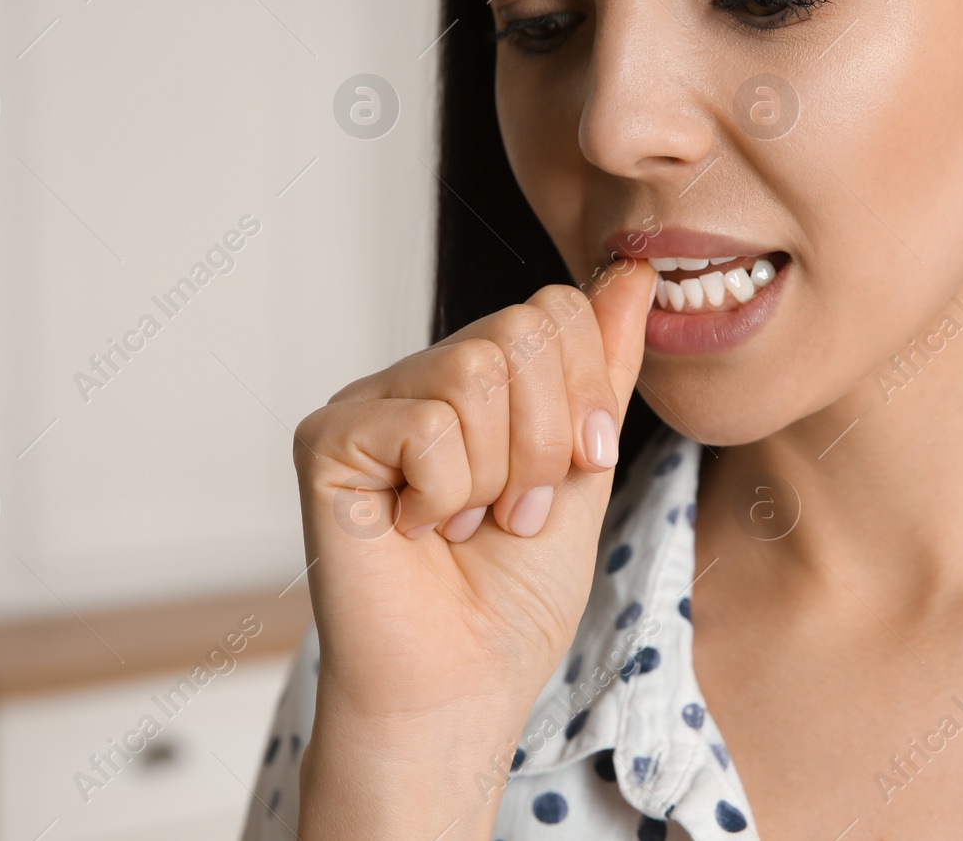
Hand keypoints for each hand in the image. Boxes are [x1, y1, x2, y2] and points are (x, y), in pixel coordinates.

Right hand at [292, 258, 655, 835]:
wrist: (459, 689)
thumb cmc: (513, 598)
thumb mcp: (584, 471)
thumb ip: (603, 371)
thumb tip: (634, 272)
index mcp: (480, 381)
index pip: (555, 308)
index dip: (588, 391)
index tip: (582, 464)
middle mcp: (419, 378)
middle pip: (521, 329)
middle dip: (549, 439)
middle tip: (517, 511)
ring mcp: (370, 404)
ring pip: (474, 371)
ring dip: (498, 473)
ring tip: (470, 526)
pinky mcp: (328, 441)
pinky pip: (426, 423)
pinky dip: (447, 494)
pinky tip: (419, 532)